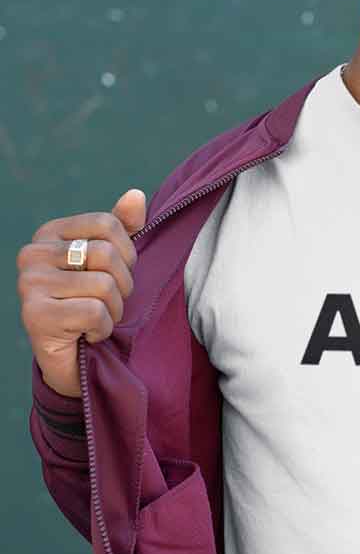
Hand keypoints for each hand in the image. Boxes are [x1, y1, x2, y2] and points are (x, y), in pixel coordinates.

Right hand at [17, 189, 146, 397]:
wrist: (71, 358)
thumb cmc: (92, 303)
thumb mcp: (111, 262)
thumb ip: (123, 228)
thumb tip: (136, 195)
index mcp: (50, 234)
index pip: (108, 224)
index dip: (128, 252)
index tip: (119, 273)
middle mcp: (32, 254)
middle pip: (107, 255)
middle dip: (123, 286)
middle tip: (109, 303)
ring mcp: (29, 284)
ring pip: (104, 286)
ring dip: (114, 311)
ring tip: (98, 319)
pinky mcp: (35, 316)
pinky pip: (95, 313)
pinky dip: (102, 328)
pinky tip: (87, 334)